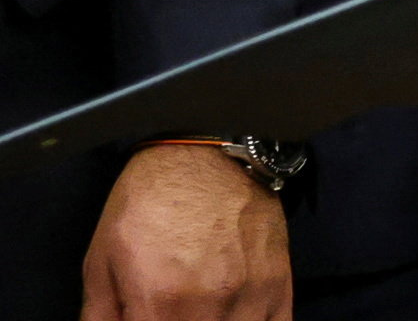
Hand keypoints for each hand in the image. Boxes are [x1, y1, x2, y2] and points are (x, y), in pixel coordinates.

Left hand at [81, 143, 288, 320]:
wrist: (207, 153)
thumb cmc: (150, 201)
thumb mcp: (102, 257)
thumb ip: (99, 314)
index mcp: (159, 300)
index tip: (143, 315)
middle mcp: (209, 304)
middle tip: (167, 311)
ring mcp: (250, 294)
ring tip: (197, 311)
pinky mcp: (278, 282)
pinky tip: (234, 317)